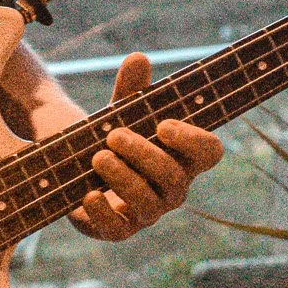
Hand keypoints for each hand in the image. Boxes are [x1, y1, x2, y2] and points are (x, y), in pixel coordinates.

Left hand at [68, 53, 224, 241]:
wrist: (77, 166)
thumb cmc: (113, 138)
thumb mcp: (119, 110)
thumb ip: (130, 88)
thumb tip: (138, 58)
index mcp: (182, 157)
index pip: (210, 153)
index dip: (193, 140)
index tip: (164, 124)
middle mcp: (171, 188)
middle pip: (175, 178)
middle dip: (145, 154)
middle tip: (113, 134)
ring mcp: (147, 212)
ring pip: (149, 204)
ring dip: (124, 178)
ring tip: (98, 156)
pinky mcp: (118, 229)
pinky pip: (118, 230)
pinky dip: (102, 213)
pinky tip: (87, 195)